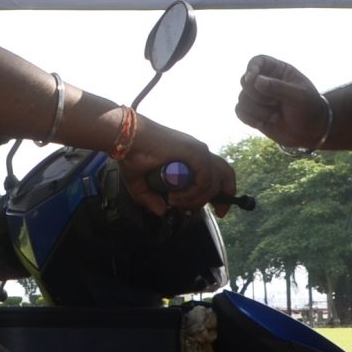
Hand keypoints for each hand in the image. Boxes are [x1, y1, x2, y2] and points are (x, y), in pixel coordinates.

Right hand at [119, 120, 237, 216]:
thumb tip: (162, 212)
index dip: (220, 191)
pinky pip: (204, 181)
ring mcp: (198, 151)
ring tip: (175, 202)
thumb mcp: (140, 184)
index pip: (215, 172)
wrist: (126, 138)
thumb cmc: (132, 155)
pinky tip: (175, 197)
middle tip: (219, 212)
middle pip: (226, 173)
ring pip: (213, 183)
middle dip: (226, 195)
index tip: (217, 209)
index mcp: (190, 156)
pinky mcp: (195, 152)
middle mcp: (198, 152)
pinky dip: (192, 194)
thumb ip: (150, 199)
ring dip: (196, 199)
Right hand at [235, 55, 330, 150]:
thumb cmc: (309, 110)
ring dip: (258, 111)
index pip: (258, 61)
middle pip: (245, 81)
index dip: (252, 68)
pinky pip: (239, 111)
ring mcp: (258, 97)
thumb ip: (279, 87)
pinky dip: (249, 118)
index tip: (252, 79)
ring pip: (242, 98)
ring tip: (276, 117)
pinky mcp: (253, 112)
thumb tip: (256, 81)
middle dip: (257, 96)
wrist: (311, 132)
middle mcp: (265, 81)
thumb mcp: (299, 96)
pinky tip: (263, 123)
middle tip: (275, 103)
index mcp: (278, 71)